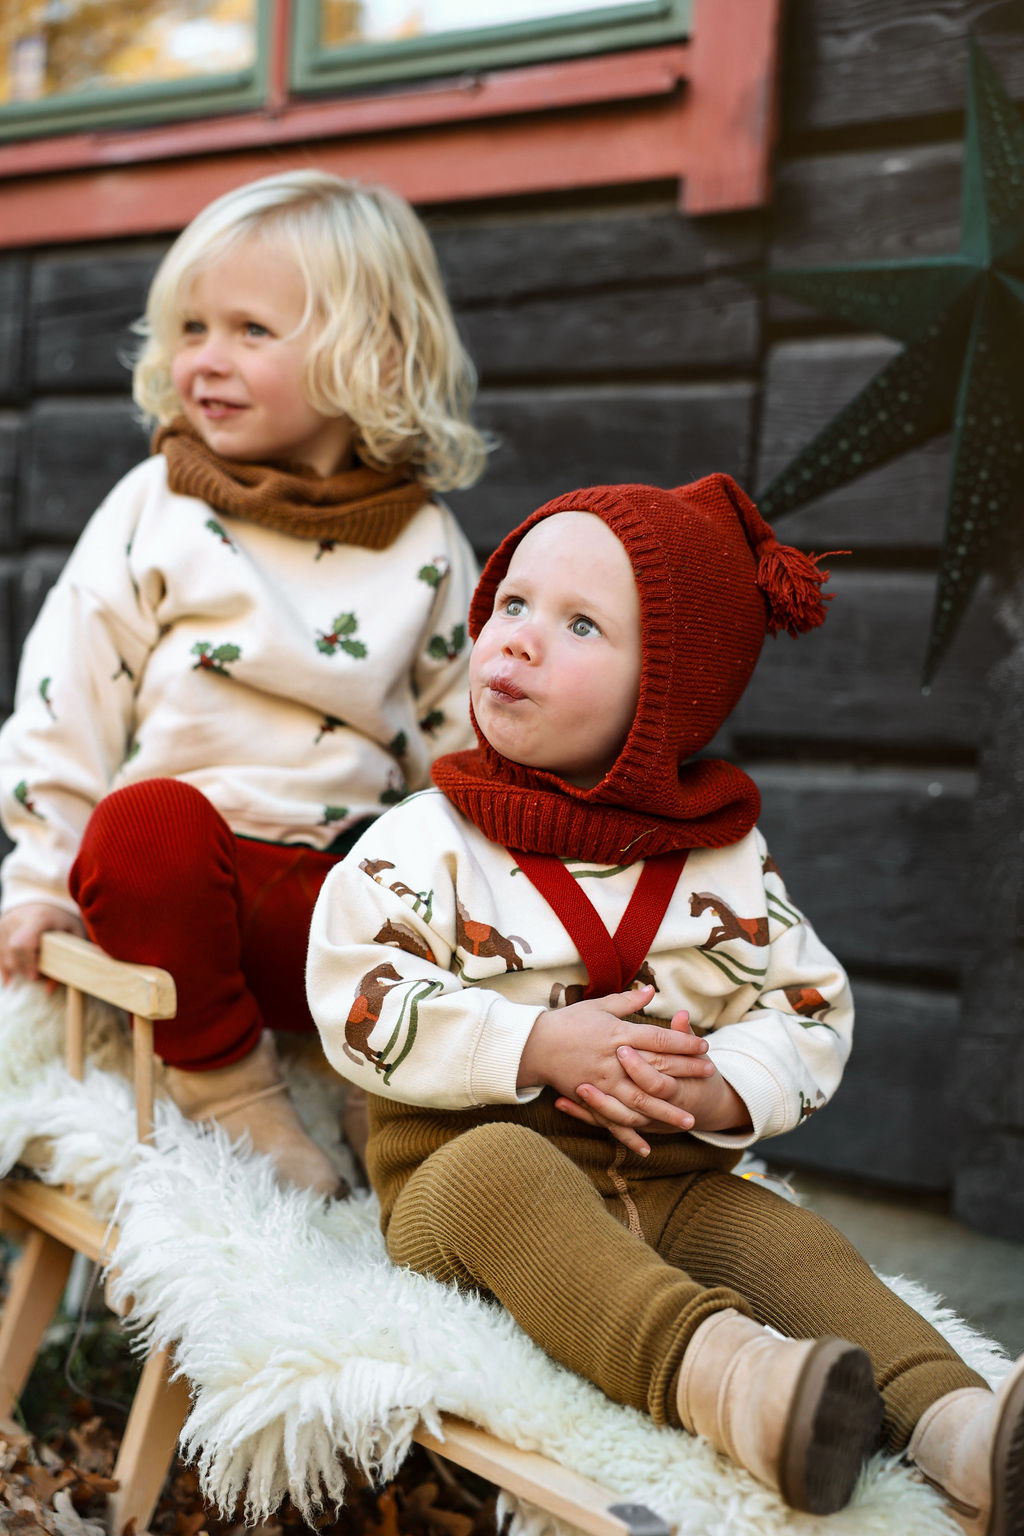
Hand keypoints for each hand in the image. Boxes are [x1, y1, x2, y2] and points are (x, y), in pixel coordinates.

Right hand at [0, 902, 85, 984]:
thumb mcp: (74, 935)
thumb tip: (48, 990)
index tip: (37, 976)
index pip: (25, 942)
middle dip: (24, 968)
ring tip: (31, 973)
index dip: (28, 962)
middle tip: (37, 977)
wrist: (45, 902)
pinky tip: (9, 981)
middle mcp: (18, 918)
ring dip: (16, 968)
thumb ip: (68, 960)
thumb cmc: (62, 922)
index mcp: (40, 917)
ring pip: (3, 954)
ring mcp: (5, 923)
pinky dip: (3, 968)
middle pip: (13, 951)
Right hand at [519, 985, 713, 1155]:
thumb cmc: (568, 1022)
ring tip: (690, 1121)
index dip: (684, 1043)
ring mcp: (603, 1082)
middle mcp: (614, 1060)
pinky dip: (630, 1135)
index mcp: (618, 1034)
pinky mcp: (591, 1099)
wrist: (535, 1044)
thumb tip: (652, 990)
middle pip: (657, 1068)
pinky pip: (614, 1120)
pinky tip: (647, 1147)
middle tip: (710, 1076)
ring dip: (666, 1113)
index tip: (705, 1047)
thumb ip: (627, 1001)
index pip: (659, 1040)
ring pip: (641, 1101)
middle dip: (686, 1073)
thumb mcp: (598, 1006)